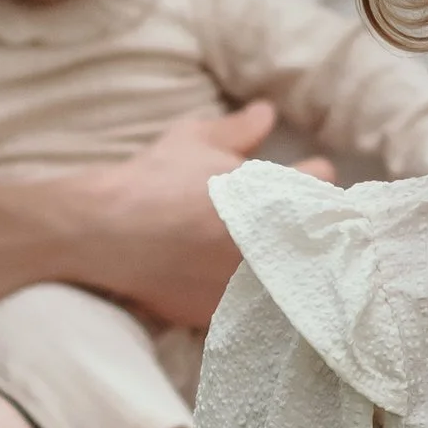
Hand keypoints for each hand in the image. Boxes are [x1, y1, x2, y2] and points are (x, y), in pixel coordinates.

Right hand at [80, 103, 331, 329]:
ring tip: (275, 257)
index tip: (306, 177)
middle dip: (311, 227)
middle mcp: (274, 242)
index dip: (314, 178)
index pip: (321, 184)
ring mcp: (257, 283)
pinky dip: (266, 300)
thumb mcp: (194, 141)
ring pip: (300, 278)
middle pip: (321, 237)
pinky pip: (269, 312)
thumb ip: (239, 130)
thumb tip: (267, 112)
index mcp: (275, 196)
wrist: (106, 235)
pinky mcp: (235, 315)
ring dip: (294, 266)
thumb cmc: (152, 181)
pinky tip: (253, 289)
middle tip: (288, 222)